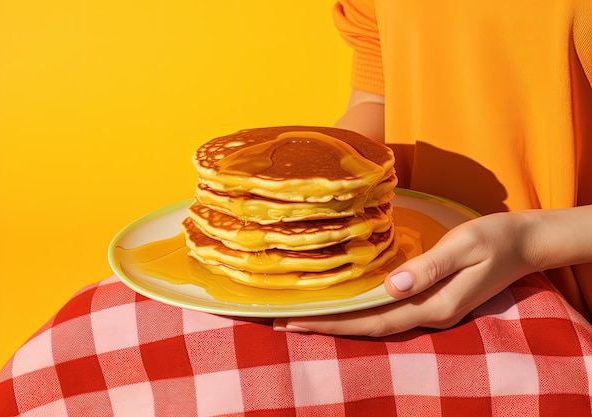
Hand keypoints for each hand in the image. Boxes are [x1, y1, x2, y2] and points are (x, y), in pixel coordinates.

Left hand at [274, 211, 539, 336]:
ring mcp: (431, 311)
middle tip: (284, 325)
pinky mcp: (431, 300)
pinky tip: (343, 307)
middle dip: (326, 327)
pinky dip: (360, 313)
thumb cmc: (496, 238)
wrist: (526, 242)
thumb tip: (390, 287)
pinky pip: (387, 312)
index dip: (333, 323)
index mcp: (434, 305)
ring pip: (376, 323)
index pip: (373, 320)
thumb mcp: (466, 245)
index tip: (297, 322)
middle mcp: (429, 314)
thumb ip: (429, 267)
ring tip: (304, 319)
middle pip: (368, 328)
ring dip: (339, 322)